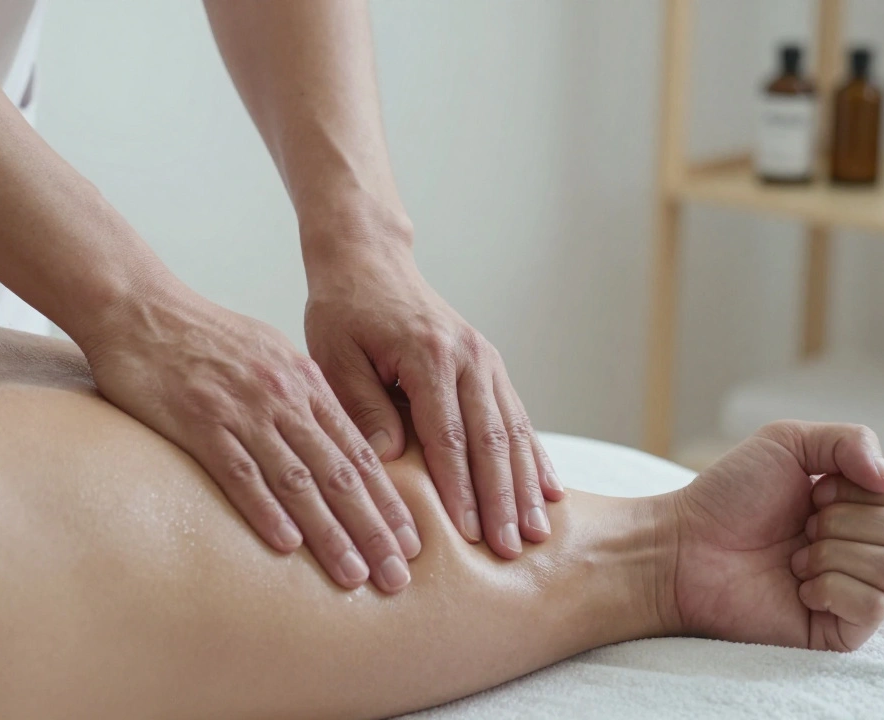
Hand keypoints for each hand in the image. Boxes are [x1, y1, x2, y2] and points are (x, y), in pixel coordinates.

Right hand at [72, 273, 420, 592]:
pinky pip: (240, 473)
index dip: (388, 500)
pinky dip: (266, 510)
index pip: (359, 451)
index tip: (410, 540)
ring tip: (353, 575)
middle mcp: (283, 398)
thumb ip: (300, 394)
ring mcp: (243, 411)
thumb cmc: (202, 335)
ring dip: (329, 532)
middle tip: (397, 574)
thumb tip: (328, 436)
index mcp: (304, 382)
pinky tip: (287, 544)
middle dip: (372, 528)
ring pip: (298, 481)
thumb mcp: (268, 353)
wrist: (141, 308)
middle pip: (339, 473)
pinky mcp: (200, 422)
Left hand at [303, 240, 562, 558]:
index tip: (468, 535)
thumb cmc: (343, 311)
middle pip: (491, 440)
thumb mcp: (334, 354)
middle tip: (512, 550)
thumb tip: (387, 456)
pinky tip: (550, 491)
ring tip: (538, 533)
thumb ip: (362, 405)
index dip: (459, 490)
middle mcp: (468, 357)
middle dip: (503, 499)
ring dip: (526, 485)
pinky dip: (534, 455)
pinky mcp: (489, 364)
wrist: (369, 261)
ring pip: (513, 430)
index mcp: (428, 355)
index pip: (448, 437)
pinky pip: (517, 415)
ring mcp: (485, 359)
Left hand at [669, 421, 883, 649]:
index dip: (862, 487)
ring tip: (793, 557)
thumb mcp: (786, 442)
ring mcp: (856, 592)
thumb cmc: (726, 496)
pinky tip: (797, 585)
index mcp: (860, 506)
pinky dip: (831, 587)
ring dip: (834, 552)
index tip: (813, 491)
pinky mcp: (841, 631)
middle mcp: (865, 549)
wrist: (682, 546)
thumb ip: (850, 439)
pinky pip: (873, 606)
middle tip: (800, 526)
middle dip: (845, 520)